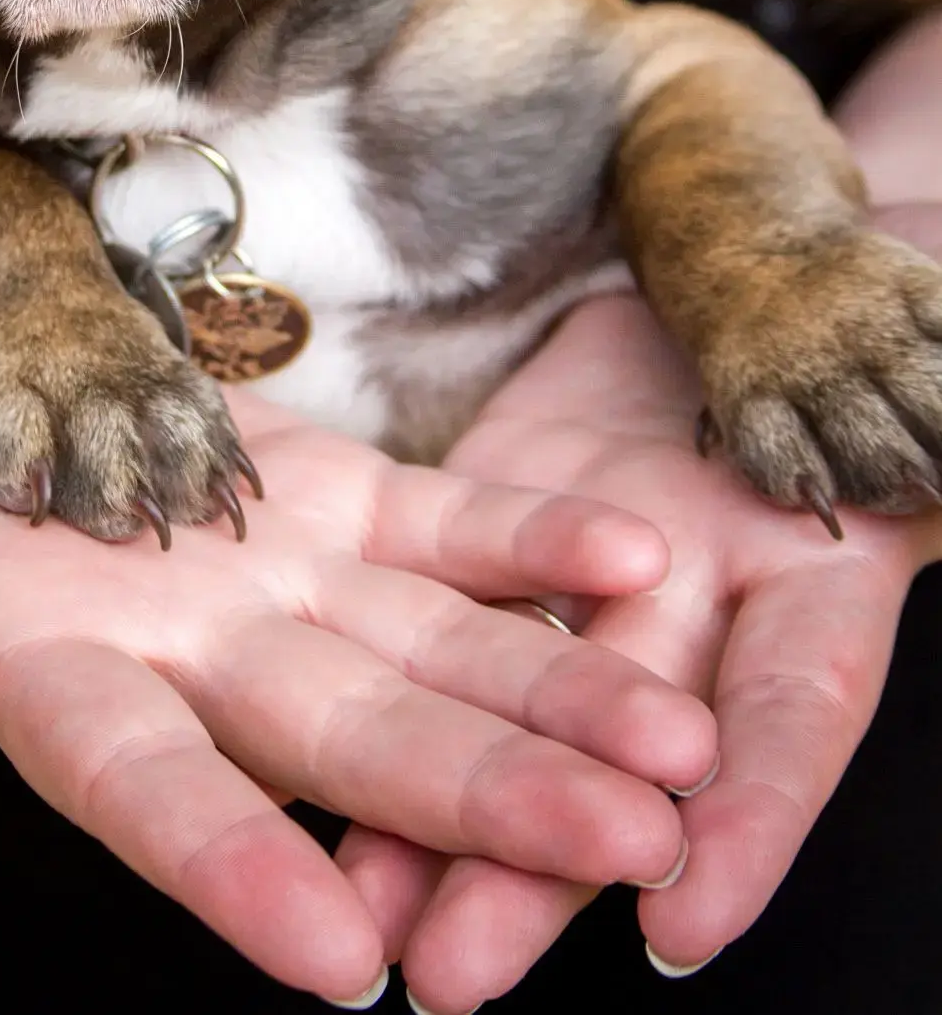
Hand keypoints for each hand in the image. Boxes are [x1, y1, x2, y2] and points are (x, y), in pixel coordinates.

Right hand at [0, 322, 716, 1001]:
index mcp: (24, 660)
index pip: (131, 779)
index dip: (223, 863)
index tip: (340, 958)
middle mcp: (169, 648)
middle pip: (335, 741)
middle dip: (479, 801)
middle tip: (629, 853)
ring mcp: (258, 576)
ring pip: (423, 657)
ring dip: (556, 701)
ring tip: (685, 753)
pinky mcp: (316, 495)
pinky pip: (438, 533)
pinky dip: (530, 554)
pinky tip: (634, 570)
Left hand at [345, 277, 941, 1013]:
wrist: (742, 262)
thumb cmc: (847, 327)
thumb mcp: (900, 388)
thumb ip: (924, 445)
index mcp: (819, 577)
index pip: (794, 712)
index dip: (750, 818)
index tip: (683, 922)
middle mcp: (705, 606)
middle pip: (625, 754)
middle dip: (544, 861)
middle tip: (455, 973)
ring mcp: (600, 577)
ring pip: (522, 708)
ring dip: (442, 814)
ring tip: (366, 915)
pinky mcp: (497, 524)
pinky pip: (450, 613)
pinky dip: (395, 693)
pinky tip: (325, 787)